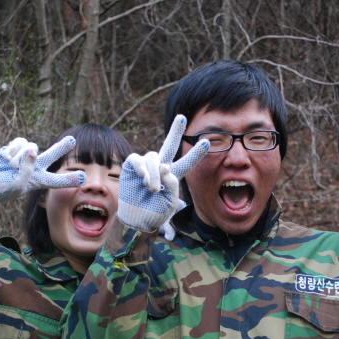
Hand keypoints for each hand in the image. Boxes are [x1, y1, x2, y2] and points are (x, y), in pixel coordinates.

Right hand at [0, 136, 85, 202]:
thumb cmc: (4, 188)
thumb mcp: (18, 184)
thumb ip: (27, 168)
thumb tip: (32, 149)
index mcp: (40, 180)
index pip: (57, 180)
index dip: (69, 179)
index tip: (83, 178)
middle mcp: (36, 167)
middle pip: (52, 154)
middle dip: (62, 147)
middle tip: (73, 140)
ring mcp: (26, 157)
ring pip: (31, 147)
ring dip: (19, 156)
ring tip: (11, 166)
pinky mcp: (16, 148)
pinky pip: (20, 143)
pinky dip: (12, 150)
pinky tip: (6, 158)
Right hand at [117, 115, 208, 231]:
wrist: (136, 220)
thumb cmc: (154, 213)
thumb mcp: (169, 204)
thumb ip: (172, 186)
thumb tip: (165, 167)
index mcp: (173, 176)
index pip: (186, 162)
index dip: (196, 153)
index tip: (207, 142)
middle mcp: (160, 167)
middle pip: (169, 145)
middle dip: (175, 131)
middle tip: (182, 117)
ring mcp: (146, 165)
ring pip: (153, 157)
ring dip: (155, 173)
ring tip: (154, 189)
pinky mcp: (132, 165)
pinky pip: (138, 160)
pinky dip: (143, 169)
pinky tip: (145, 180)